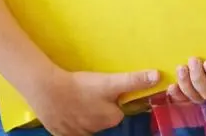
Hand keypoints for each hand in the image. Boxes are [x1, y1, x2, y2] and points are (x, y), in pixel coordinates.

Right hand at [25, 67, 160, 135]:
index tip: (102, 89)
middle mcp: (97, 130)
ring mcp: (78, 133)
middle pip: (102, 116)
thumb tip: (157, 76)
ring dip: (83, 111)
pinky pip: (70, 127)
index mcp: (111, 119)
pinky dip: (68, 119)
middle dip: (97, 106)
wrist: (47, 90)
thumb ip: (134, 81)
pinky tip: (64, 107)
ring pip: (86, 121)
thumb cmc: (81, 87)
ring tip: (75, 96)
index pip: (117, 110)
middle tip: (87, 91)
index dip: (111, 98)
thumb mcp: (110, 82)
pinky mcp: (62, 133)